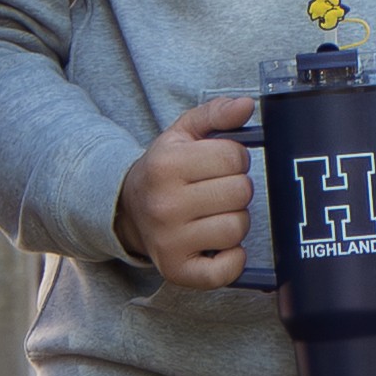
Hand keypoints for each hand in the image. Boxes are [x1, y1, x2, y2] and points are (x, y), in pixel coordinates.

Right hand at [117, 96, 255, 288]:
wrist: (129, 210)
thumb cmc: (166, 171)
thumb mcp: (183, 134)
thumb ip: (215, 114)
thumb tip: (247, 104)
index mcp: (166, 165)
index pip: (235, 157)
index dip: (235, 158)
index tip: (220, 164)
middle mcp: (164, 205)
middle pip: (240, 192)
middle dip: (236, 188)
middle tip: (217, 190)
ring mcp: (169, 241)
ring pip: (237, 228)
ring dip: (234, 220)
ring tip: (214, 214)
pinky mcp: (176, 271)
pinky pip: (226, 270)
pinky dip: (233, 259)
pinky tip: (219, 245)